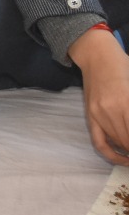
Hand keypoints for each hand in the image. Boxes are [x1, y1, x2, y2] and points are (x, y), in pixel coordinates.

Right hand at [74, 28, 128, 163]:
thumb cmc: (123, 66)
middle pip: (128, 142)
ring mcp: (98, 114)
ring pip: (118, 144)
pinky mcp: (90, 115)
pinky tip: (124, 159)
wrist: (96, 55)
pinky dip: (112, 155)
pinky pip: (99, 143)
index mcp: (126, 102)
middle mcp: (111, 111)